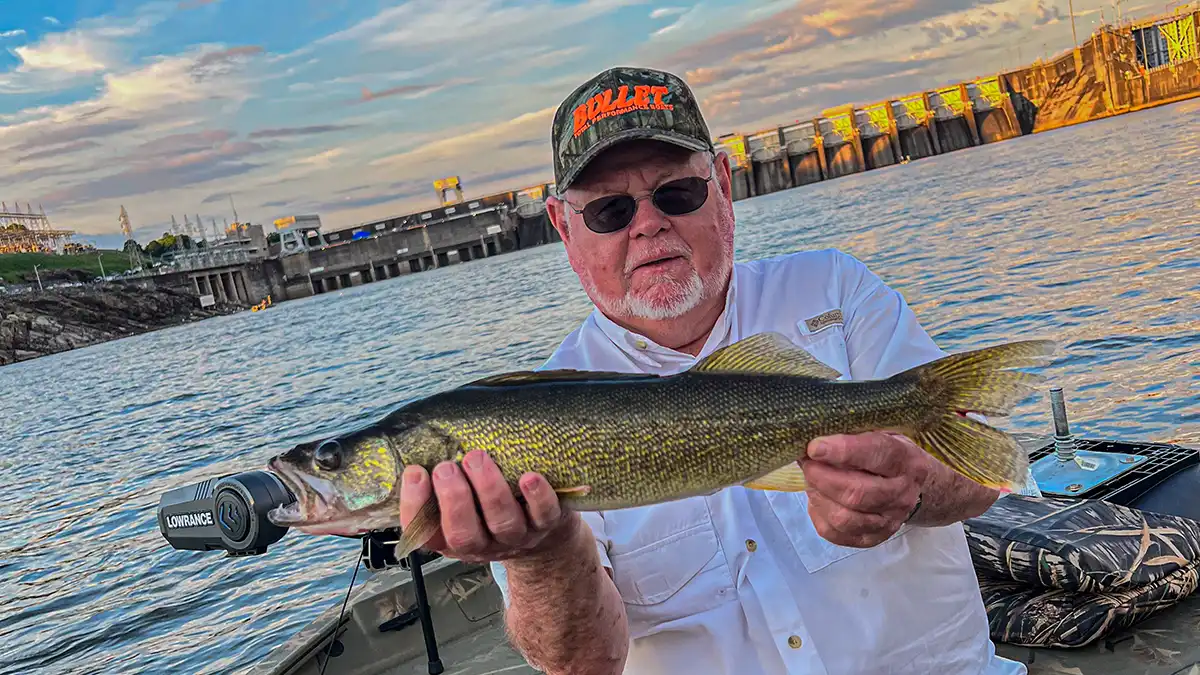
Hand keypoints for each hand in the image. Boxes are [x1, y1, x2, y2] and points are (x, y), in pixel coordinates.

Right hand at [398, 449, 577, 563]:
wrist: (544, 532)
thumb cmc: (492, 508)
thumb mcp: (464, 500)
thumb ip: (442, 481)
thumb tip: (421, 441)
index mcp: (454, 538)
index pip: (426, 534)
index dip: (415, 507)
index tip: (415, 473)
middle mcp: (484, 543)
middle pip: (463, 534)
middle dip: (453, 499)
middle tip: (446, 468)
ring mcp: (517, 536)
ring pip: (502, 521)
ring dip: (489, 490)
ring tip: (477, 458)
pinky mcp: (548, 524)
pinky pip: (543, 515)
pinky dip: (537, 497)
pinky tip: (529, 478)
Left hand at [799, 432, 931, 547]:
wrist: (913, 486)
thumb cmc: (887, 452)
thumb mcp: (880, 432)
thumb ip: (853, 432)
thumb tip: (811, 435)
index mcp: (906, 460)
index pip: (877, 454)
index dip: (843, 450)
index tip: (814, 447)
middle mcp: (902, 494)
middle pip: (857, 493)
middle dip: (822, 477)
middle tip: (807, 463)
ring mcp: (889, 520)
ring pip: (845, 518)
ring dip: (819, 497)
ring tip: (811, 480)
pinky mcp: (874, 538)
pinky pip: (837, 534)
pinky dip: (819, 515)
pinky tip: (818, 498)